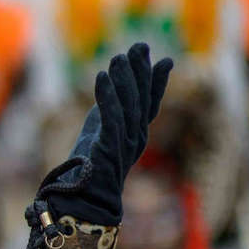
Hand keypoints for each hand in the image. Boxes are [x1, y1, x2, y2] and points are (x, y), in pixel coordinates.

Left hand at [49, 43, 171, 224]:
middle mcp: (135, 139)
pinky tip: (102, 76)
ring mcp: (124, 145)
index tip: (165, 61)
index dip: (157, 82)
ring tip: (119, 57)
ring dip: (124, 79)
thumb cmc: (87, 171)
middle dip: (141, 72)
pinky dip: (107, 95)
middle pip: (142, 100)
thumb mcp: (97, 134)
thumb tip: (109, 89)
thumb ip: (106, 113)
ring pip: (128, 105)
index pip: (150, 104)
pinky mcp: (108, 148)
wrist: (82, 202)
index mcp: (136, 136)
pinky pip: (110, 117)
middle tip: (140, 46)